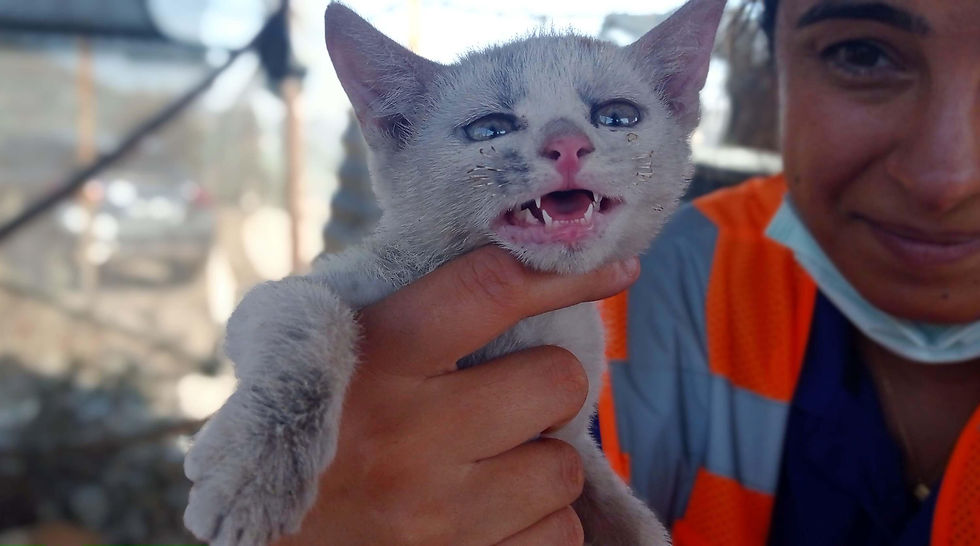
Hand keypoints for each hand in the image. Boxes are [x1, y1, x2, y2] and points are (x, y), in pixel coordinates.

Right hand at [275, 246, 639, 545]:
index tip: (615, 266)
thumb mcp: (323, 356)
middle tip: (506, 399)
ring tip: (486, 467)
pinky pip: (560, 535)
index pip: (490, 289)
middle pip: (556, 380)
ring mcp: (439, 514)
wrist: (262, 540)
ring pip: (564, 465)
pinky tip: (489, 517)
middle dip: (545, 386)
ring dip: (539, 461)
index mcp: (375, 359)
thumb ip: (404, 313)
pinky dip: (537, 524)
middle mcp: (409, 435)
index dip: (565, 272)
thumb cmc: (304, 432)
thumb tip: (517, 270)